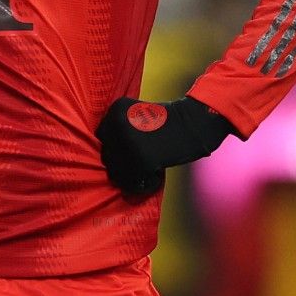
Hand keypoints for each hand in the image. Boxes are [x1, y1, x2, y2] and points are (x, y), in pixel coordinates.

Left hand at [96, 97, 232, 195]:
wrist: (193, 124)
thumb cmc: (165, 122)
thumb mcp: (135, 114)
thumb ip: (118, 128)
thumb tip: (106, 155)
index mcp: (116, 110)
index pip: (102, 136)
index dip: (117, 146)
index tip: (134, 148)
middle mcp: (118, 125)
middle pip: (107, 155)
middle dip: (122, 162)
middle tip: (143, 161)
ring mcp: (129, 143)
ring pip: (116, 171)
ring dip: (129, 176)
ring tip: (147, 170)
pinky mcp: (142, 160)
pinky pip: (131, 182)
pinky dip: (142, 185)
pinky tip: (156, 175)